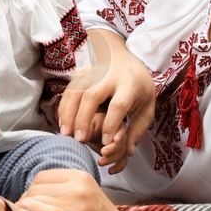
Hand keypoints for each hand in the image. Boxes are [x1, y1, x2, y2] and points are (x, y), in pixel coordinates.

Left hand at [16, 169, 135, 210]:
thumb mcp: (86, 190)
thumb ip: (65, 185)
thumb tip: (36, 187)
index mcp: (80, 176)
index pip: (43, 176)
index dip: (32, 187)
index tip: (30, 198)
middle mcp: (78, 187)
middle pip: (38, 187)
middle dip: (27, 197)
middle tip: (25, 209)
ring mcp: (77, 206)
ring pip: (40, 199)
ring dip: (28, 206)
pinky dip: (35, 210)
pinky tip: (26, 210)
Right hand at [58, 28, 154, 168]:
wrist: (125, 58)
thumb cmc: (138, 86)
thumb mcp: (147, 106)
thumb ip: (137, 129)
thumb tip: (127, 151)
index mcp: (129, 84)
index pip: (119, 104)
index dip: (111, 124)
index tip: (106, 142)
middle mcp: (110, 76)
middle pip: (92, 95)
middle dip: (83, 118)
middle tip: (80, 140)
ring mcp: (93, 72)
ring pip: (76, 91)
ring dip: (68, 113)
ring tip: (66, 133)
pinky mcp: (81, 73)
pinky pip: (69, 90)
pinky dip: (64, 107)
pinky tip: (63, 123)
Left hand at [80, 112, 131, 173]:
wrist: (75, 133)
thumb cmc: (75, 125)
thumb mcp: (76, 123)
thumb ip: (80, 127)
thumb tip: (80, 137)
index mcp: (106, 119)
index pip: (117, 126)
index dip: (116, 134)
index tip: (107, 142)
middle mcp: (114, 129)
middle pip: (122, 139)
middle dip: (113, 148)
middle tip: (103, 153)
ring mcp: (115, 141)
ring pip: (122, 150)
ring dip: (113, 158)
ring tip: (100, 162)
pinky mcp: (115, 151)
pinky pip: (123, 160)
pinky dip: (118, 166)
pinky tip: (110, 170)